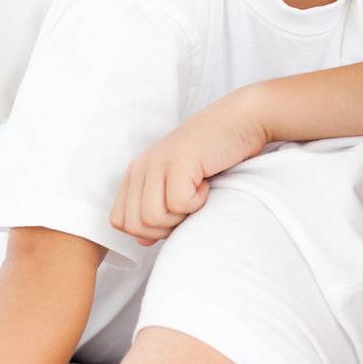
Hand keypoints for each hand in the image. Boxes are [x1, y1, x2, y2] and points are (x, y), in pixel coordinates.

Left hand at [109, 86, 270, 244]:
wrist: (243, 121)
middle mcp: (141, 166)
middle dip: (164, 228)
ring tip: (196, 193)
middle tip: (187, 206)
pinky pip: (178, 205)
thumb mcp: (178, 184)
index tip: (174, 213)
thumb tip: (142, 242)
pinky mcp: (178, 162)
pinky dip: (198, 202)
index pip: (120, 221)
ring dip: (181, 216)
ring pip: (153, 219)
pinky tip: (206, 183)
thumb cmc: (215, 156)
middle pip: (135, 225)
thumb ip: (156, 210)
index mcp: (136, 172)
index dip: (147, 231)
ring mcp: (157, 162)